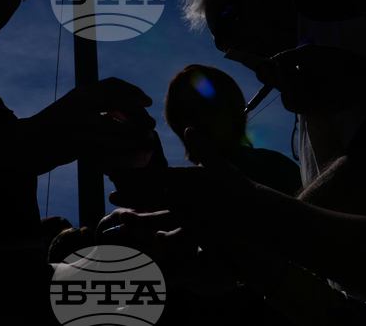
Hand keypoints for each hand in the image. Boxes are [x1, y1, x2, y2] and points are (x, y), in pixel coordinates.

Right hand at [0, 77, 154, 174]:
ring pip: (114, 125)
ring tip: (148, 143)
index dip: (134, 91)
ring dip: (135, 135)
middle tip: (151, 124)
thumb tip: (120, 121)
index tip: (148, 102)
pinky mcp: (72, 140)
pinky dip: (122, 148)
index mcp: (80, 93)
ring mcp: (75, 120)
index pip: (112, 83)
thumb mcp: (70, 113)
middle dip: (139, 112)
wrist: (22, 145)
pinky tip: (132, 153)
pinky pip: (105, 144)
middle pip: (118, 99)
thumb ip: (91, 111)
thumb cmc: (49, 133)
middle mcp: (79, 102)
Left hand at [109, 130, 288, 289]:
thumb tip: (188, 127)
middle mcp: (182, 199)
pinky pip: (176, 238)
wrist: (254, 211)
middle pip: (148, 198)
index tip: (116, 173)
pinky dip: (165, 237)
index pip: (152, 176)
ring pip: (156, 220)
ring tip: (123, 217)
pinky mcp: (196, 234)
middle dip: (128, 197)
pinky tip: (157, 235)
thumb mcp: (217, 161)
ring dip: (138, 219)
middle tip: (111, 195)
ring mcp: (188, 219)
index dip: (132, 175)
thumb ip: (200, 146)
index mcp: (186, 179)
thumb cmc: (235, 183)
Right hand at [254, 44, 365, 114]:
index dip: (262, 66)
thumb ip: (287, 57)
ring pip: (281, 92)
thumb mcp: (307, 53)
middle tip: (269, 68)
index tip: (252, 63)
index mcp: (295, 66)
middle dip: (268, 74)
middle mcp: (296, 80)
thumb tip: (267, 62)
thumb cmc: (333, 60)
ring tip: (288, 75)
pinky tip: (296, 89)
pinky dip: (290, 96)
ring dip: (281, 83)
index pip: (273, 68)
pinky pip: (290, 104)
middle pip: (273, 80)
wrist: (355, 75)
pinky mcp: (308, 106)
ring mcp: (302, 93)